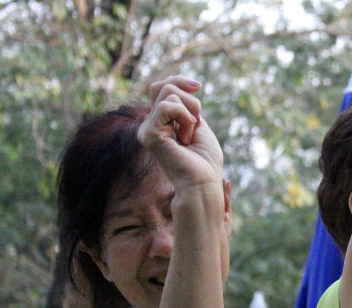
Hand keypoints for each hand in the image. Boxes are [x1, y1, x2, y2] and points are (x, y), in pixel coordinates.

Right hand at [137, 76, 222, 197]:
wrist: (203, 183)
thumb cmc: (205, 160)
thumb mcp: (198, 124)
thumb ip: (186, 106)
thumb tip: (186, 85)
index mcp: (160, 122)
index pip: (161, 87)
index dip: (180, 80)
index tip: (198, 86)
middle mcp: (149, 124)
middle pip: (163, 86)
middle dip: (190, 98)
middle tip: (197, 122)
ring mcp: (146, 129)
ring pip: (168, 94)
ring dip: (190, 111)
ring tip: (191, 135)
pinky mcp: (149, 135)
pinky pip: (167, 106)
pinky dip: (185, 117)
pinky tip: (187, 137)